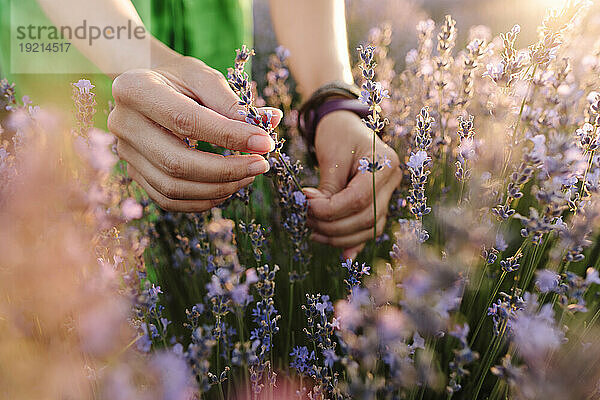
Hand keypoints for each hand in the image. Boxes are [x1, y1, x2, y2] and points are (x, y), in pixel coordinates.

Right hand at [108, 55, 281, 211]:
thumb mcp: (203, 76)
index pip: (186, 121)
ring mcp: (125, 154)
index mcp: (134, 89)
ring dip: (218, 188)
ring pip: (173, 187)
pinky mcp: (134, 174)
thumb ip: (232, 100)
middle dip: (226, 170)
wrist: (149, 89)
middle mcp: (122, 124)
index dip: (229, 136)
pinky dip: (202, 200)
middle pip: (177, 162)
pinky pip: (168, 200)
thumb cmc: (179, 80)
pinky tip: (228, 188)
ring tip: (249, 175)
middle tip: (261, 165)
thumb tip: (270, 121)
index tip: (265, 142)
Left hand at [304, 110, 400, 259]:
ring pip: (369, 229)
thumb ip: (328, 187)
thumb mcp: (331, 156)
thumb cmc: (337, 134)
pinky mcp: (378, 204)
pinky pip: (368, 228)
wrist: (345, 124)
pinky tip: (341, 253)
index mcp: (385, 163)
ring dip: (340, 237)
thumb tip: (316, 215)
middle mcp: (392, 181)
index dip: (331, 210)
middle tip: (305, 219)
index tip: (306, 206)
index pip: (359, 199)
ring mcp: (388, 194)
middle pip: (366, 218)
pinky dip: (352, 240)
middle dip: (332, 225)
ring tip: (313, 230)